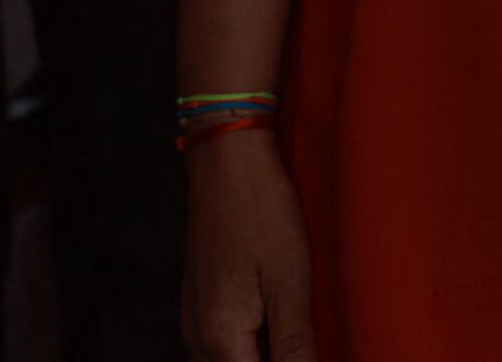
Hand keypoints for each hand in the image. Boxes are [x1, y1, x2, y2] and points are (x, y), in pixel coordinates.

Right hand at [184, 131, 322, 358]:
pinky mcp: (200, 301)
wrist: (227, 159)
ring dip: (258, 355)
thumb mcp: (290, 283)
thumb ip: (295, 347)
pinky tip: (275, 328)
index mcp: (221, 337)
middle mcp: (198, 335)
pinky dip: (246, 348)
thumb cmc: (261, 213)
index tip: (306, 346)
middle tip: (303, 341)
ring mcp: (194, 318)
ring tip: (294, 338)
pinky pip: (218, 346)